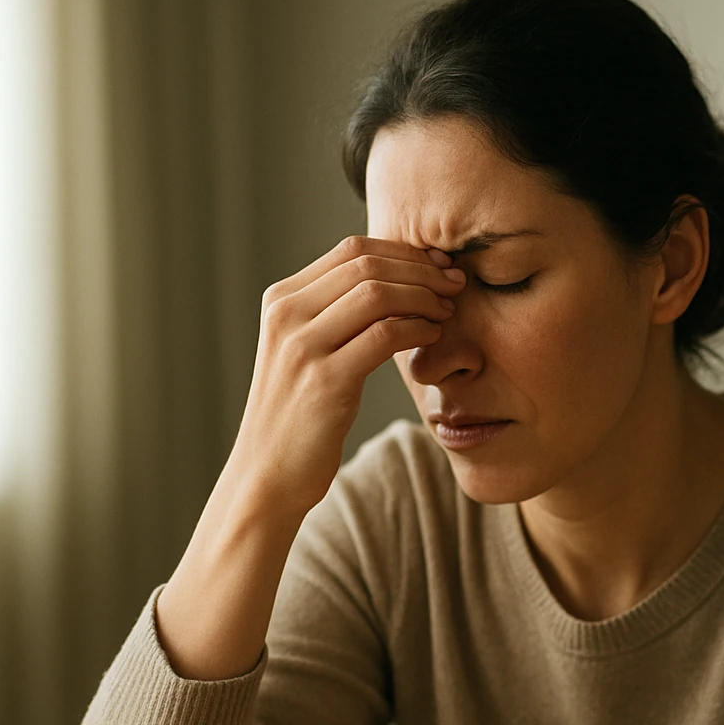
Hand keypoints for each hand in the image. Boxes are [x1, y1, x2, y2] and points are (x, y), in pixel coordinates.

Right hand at [232, 235, 466, 517]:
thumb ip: (335, 314)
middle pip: (367, 265)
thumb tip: (394, 280)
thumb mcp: (308, 352)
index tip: (438, 264)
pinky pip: (385, 335)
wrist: (269, 474)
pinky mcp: (326, 380)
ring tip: (448, 310)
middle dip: (421, 269)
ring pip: (378, 293)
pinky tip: (433, 336)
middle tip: (455, 283)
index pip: (351, 250)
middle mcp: (286, 314)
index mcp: (281, 300)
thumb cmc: (299, 415)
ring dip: (424, 296)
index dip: (403, 252)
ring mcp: (303, 346)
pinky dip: (419, 329)